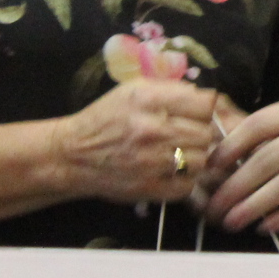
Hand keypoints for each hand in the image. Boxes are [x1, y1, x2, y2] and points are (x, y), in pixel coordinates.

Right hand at [56, 80, 235, 204]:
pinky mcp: (150, 188)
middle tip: (184, 136)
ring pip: (201, 160)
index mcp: (148, 99)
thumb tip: (204, 95)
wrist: (72, 155)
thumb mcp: (132, 90)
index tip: (196, 115)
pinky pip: (188, 185)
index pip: (205, 104)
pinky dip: (184, 180)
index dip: (204, 110)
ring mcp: (152, 161)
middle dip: (199, 134)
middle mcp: (152, 128)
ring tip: (177, 154)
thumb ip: (169, 89)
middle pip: (206, 133)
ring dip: (194, 158)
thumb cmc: (104, 119)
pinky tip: (170, 172)